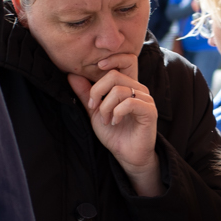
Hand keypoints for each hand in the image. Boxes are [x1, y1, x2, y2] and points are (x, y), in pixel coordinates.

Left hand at [70, 53, 160, 196]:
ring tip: (106, 120)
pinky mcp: (150, 111)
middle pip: (114, 75)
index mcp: (127, 85)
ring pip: (119, 90)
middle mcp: (138, 89)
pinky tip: (115, 122)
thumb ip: (85, 93)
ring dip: (106, 107)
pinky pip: (130, 103)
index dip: (102, 74)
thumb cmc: (114, 133)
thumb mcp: (94, 111)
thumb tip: (71, 74)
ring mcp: (145, 99)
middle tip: (93, 108)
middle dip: (97, 92)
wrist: (127, 155)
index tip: (91, 92)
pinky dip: (117, 112)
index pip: (116, 66)